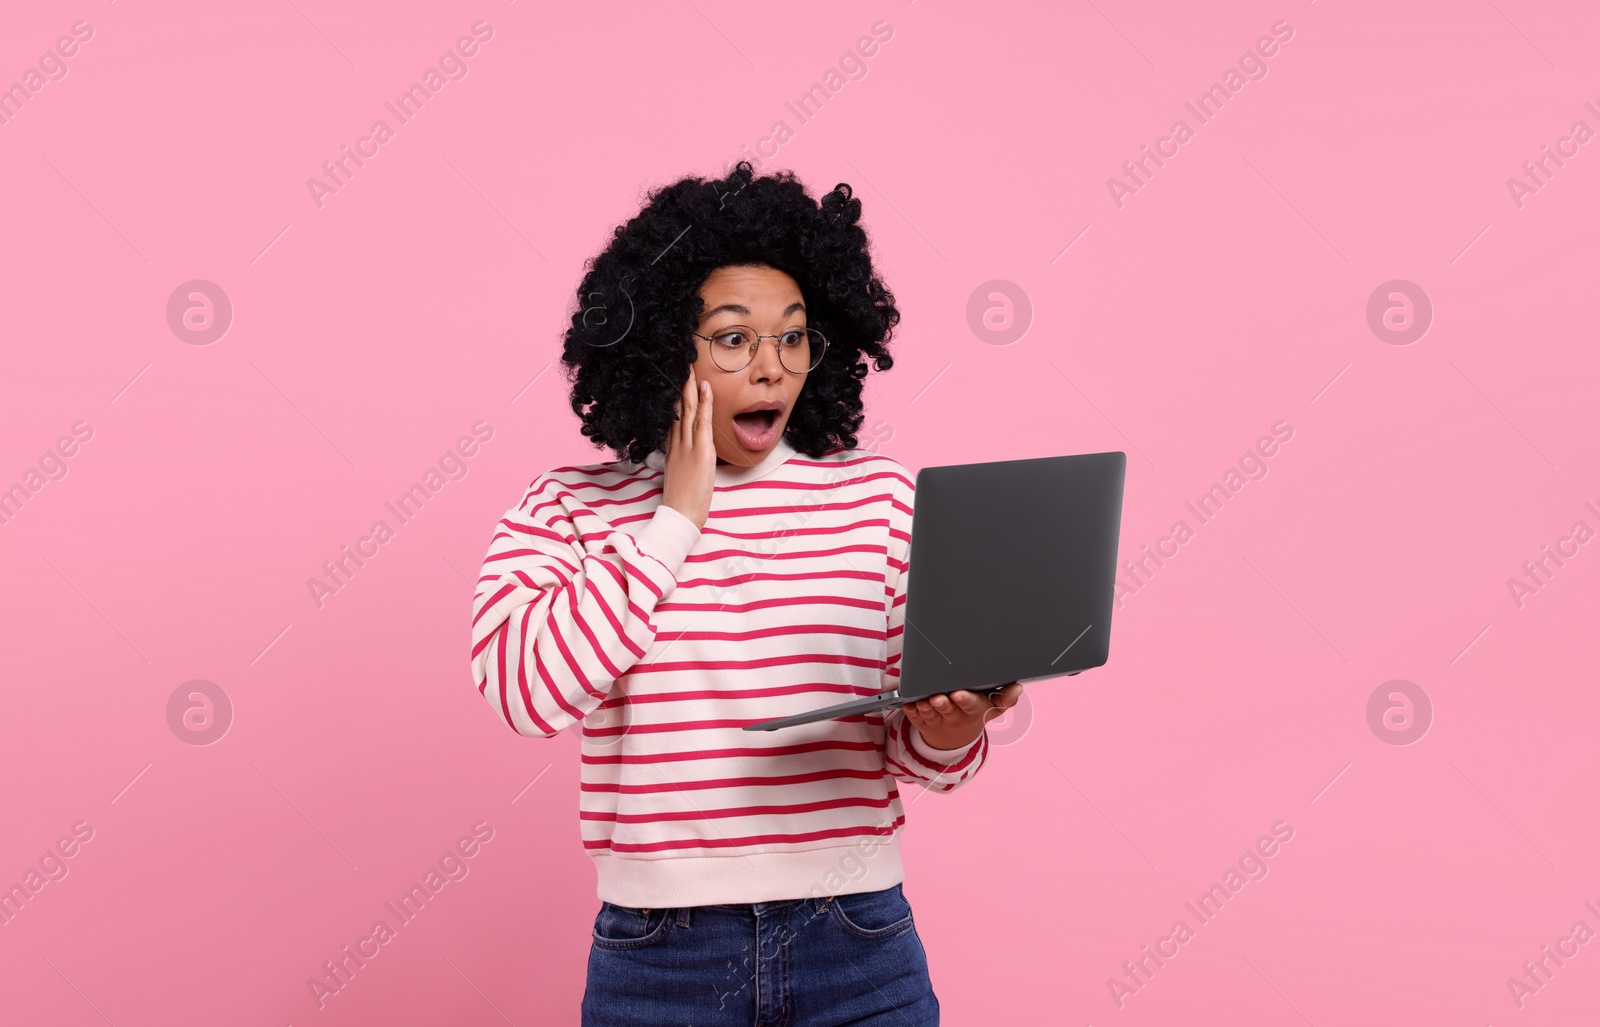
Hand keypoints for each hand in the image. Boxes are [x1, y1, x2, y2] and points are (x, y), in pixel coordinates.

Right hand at [661, 364, 715, 528]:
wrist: (680, 515)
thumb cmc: (681, 502)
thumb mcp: (678, 476)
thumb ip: (680, 461)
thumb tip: (686, 453)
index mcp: (671, 450)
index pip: (672, 420)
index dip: (673, 401)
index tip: (674, 385)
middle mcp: (676, 445)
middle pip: (677, 410)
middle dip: (679, 388)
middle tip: (681, 367)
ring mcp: (687, 446)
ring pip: (687, 411)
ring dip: (690, 388)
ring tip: (691, 369)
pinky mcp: (700, 452)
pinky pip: (702, 422)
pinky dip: (704, 403)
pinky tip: (706, 388)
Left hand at [902, 682, 1023, 750]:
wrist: (955, 738)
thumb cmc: (975, 714)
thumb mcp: (993, 709)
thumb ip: (1006, 698)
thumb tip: (1018, 687)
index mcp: (972, 710)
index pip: (969, 704)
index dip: (964, 700)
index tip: (958, 694)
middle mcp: (954, 716)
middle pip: (947, 709)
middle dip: (942, 703)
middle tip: (938, 697)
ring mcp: (937, 719)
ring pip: (929, 713)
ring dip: (925, 707)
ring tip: (923, 701)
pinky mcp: (922, 721)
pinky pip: (915, 718)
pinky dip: (911, 712)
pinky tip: (909, 705)